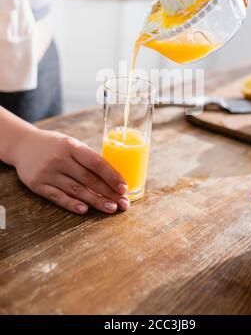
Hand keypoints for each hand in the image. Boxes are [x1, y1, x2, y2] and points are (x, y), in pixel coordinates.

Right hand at [13, 128, 129, 214]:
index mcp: (71, 146)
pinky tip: (85, 210)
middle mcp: (59, 158)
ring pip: (76, 190)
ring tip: (110, 208)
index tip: (124, 187)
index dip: (112, 176)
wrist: (23, 145)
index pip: (96, 162)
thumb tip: (113, 178)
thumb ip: (87, 158)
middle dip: (108, 192)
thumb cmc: (55, 145)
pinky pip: (57, 197)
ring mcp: (47, 172)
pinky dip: (72, 204)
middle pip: (88, 179)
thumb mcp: (70, 143)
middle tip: (123, 203)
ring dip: (95, 201)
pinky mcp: (37, 185)